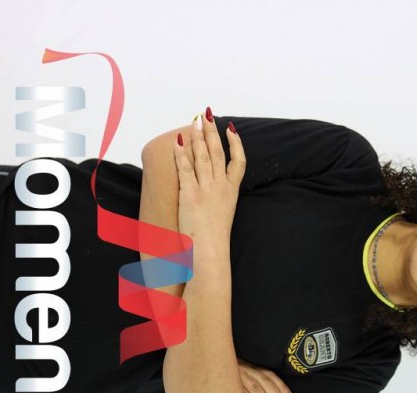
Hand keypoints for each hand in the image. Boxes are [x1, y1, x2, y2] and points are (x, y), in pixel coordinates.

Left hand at [174, 108, 244, 241]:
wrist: (210, 253)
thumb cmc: (215, 240)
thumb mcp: (223, 216)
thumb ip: (219, 201)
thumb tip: (212, 195)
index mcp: (232, 192)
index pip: (238, 162)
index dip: (236, 144)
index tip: (231, 129)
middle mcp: (221, 187)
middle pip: (218, 152)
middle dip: (212, 131)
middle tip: (207, 114)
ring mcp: (206, 190)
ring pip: (203, 156)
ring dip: (198, 136)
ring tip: (195, 120)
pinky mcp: (190, 195)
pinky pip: (185, 168)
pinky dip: (181, 153)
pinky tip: (177, 141)